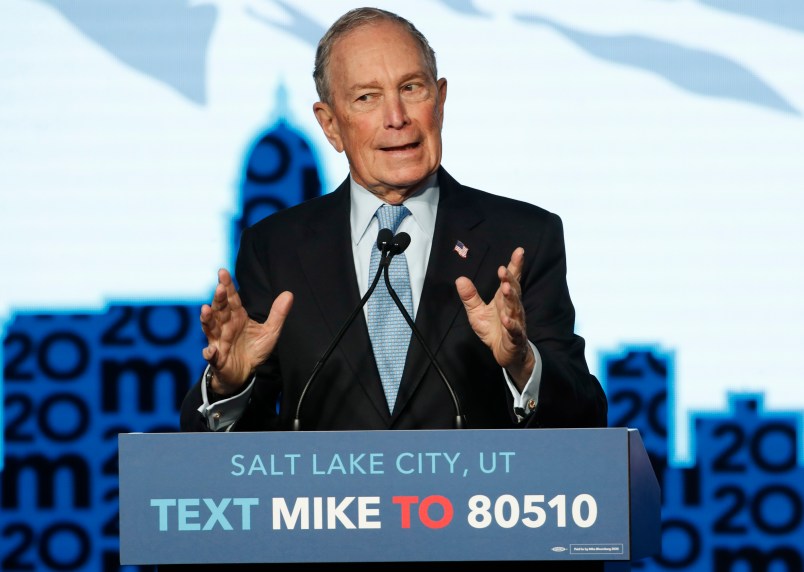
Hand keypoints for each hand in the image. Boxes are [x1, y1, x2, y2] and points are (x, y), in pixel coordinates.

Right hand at [200, 268, 293, 394]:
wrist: (245, 373)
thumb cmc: (254, 349)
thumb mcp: (270, 331)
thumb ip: (278, 313)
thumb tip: (289, 293)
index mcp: (237, 317)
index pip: (232, 299)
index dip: (227, 286)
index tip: (223, 272)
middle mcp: (225, 326)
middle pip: (220, 310)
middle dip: (218, 299)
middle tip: (219, 288)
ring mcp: (218, 341)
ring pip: (210, 328)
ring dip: (207, 320)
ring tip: (205, 310)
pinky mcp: (217, 358)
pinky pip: (212, 355)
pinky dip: (210, 353)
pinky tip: (210, 351)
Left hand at [455, 247, 534, 390]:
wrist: (506, 353)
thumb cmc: (494, 330)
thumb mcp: (476, 312)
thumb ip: (470, 296)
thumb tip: (460, 279)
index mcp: (504, 300)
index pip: (511, 280)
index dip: (515, 266)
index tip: (519, 251)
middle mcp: (512, 308)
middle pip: (512, 291)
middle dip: (509, 280)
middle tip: (503, 270)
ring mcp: (515, 322)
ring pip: (515, 309)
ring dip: (511, 298)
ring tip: (505, 289)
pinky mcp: (515, 338)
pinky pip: (514, 330)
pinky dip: (511, 325)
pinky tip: (506, 319)